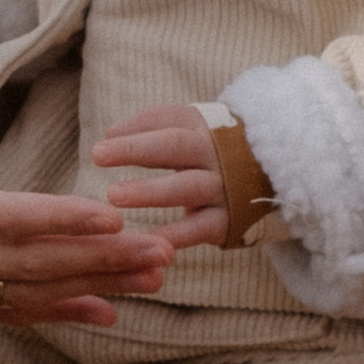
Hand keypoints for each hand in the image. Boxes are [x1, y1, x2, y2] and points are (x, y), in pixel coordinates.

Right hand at [0, 72, 174, 363]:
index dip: (59, 219)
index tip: (112, 215)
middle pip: (33, 263)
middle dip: (104, 258)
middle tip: (168, 249)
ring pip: (30, 291)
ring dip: (97, 284)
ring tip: (155, 277)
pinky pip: (6, 314)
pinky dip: (58, 312)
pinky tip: (101, 313)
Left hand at [94, 101, 257, 252]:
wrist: (266, 178)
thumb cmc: (207, 151)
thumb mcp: (186, 130)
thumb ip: (149, 127)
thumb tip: (110, 135)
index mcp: (200, 128)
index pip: (166, 122)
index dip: (133, 131)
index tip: (98, 147)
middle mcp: (213, 154)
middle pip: (176, 146)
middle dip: (136, 149)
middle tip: (97, 156)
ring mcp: (223, 187)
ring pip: (186, 187)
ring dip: (150, 191)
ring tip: (114, 196)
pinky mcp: (227, 220)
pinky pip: (197, 228)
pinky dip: (172, 236)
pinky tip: (143, 241)